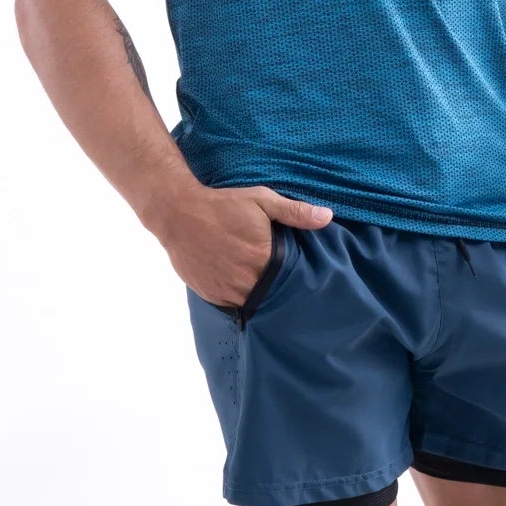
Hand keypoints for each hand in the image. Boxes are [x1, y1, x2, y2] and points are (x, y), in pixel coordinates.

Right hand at [163, 186, 332, 304]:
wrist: (177, 213)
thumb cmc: (222, 205)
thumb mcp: (261, 201)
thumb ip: (295, 212)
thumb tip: (327, 216)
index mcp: (263, 260)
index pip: (289, 281)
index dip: (295, 280)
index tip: (300, 278)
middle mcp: (245, 281)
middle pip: (270, 294)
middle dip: (276, 290)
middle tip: (281, 282)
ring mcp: (225, 291)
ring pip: (250, 303)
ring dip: (256, 296)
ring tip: (260, 284)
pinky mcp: (209, 295)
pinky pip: (230, 304)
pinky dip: (236, 297)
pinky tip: (239, 284)